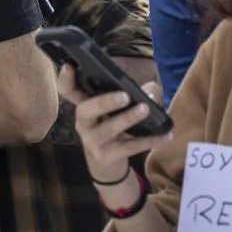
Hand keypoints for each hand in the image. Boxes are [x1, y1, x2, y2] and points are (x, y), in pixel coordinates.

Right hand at [60, 65, 161, 209]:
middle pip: (85, 109)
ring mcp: (93, 141)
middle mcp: (84, 123)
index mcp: (85, 106)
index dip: (65, 79)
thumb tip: (152, 92)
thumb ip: (139, 94)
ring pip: (108, 129)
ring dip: (127, 118)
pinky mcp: (106, 156)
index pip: (68, 91)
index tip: (69, 66)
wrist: (107, 164)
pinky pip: (129, 147)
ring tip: (145, 109)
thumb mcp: (121, 109)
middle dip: (104, 101)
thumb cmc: (113, 127)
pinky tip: (166, 136)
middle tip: (125, 96)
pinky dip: (149, 141)